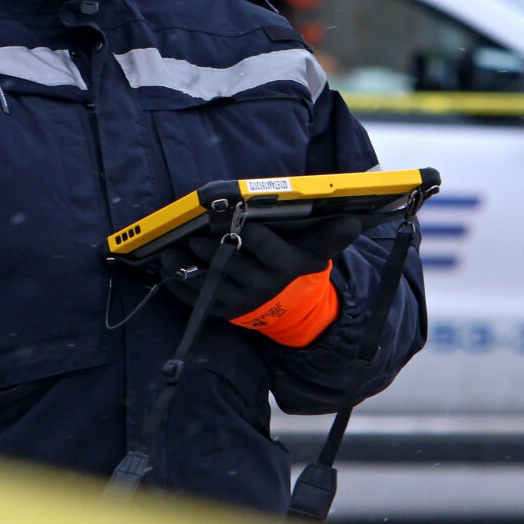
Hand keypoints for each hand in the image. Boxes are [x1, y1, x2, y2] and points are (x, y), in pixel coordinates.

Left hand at [162, 215, 362, 320]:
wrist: (289, 308)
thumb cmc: (298, 268)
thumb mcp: (317, 251)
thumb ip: (331, 234)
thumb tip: (355, 220)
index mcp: (284, 265)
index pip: (262, 244)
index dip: (245, 228)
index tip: (233, 213)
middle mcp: (262, 284)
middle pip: (230, 259)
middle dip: (210, 244)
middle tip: (196, 230)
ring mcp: (239, 299)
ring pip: (209, 278)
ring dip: (189, 261)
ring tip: (177, 244)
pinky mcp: (222, 310)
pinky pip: (194, 296)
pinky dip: (178, 280)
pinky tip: (167, 264)